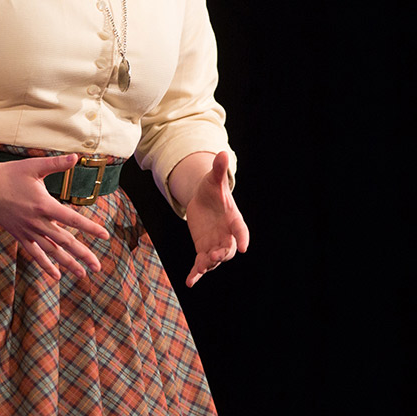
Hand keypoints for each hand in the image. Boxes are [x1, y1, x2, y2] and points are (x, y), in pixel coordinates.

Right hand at [0, 153, 110, 280]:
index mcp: (44, 204)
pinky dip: (46, 265)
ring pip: (51, 251)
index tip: (105, 235)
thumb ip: (56, 164)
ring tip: (83, 274)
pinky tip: (57, 276)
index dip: (90, 227)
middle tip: (98, 267)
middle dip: (83, 254)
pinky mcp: (20, 236)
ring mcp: (28, 231)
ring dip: (68, 263)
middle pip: (64, 241)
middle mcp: (37, 222)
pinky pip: (35, 254)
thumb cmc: (11, 174)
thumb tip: (76, 156)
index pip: (72, 219)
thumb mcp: (34, 166)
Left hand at [184, 151, 248, 286]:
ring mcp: (214, 245)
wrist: (204, 201)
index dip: (242, 237)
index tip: (244, 247)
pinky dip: (196, 274)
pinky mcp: (202, 250)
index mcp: (233, 219)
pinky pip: (200, 265)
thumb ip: (218, 170)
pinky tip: (189, 282)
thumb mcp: (213, 180)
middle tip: (214, 256)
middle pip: (228, 248)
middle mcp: (226, 235)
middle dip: (222, 253)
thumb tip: (222, 152)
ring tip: (201, 267)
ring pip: (214, 258)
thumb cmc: (212, 191)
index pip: (240, 229)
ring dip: (208, 264)